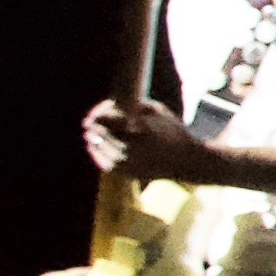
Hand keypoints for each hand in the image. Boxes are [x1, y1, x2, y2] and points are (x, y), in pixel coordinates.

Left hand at [82, 98, 208, 182]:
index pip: (105, 120)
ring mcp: (128, 162)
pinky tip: (95, 146)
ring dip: (93, 139)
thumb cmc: (172, 131)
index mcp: (139, 129)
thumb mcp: (158, 111)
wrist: (186, 161)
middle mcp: (132, 147)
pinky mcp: (127, 173)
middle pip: (99, 133)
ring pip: (98, 148)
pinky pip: (103, 162)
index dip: (97, 114)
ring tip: (90, 133)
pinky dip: (97, 153)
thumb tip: (110, 101)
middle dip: (93, 125)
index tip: (94, 113)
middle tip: (89, 121)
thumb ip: (134, 104)